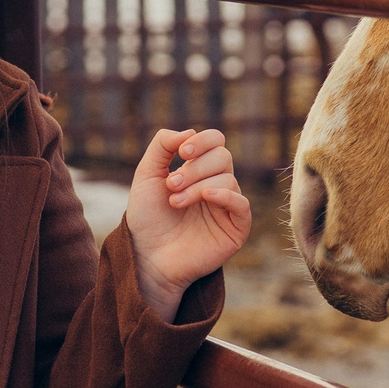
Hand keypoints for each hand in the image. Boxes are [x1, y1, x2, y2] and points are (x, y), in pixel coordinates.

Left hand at [122, 128, 250, 318]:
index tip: (181, 153)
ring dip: (198, 186)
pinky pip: (242, 204)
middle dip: (195, 168)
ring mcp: (226, 207)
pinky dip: (225, 195)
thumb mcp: (146, 175)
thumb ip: (162, 146)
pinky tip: (206, 197)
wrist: (147, 256)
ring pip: (228, 178)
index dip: (202, 141)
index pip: (215, 141)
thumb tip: (189, 130)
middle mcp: (216, 185)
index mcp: (198, 170)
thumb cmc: (146, 218)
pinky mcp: (235, 229)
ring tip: (175, 202)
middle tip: (171, 185)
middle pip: (223, 157)